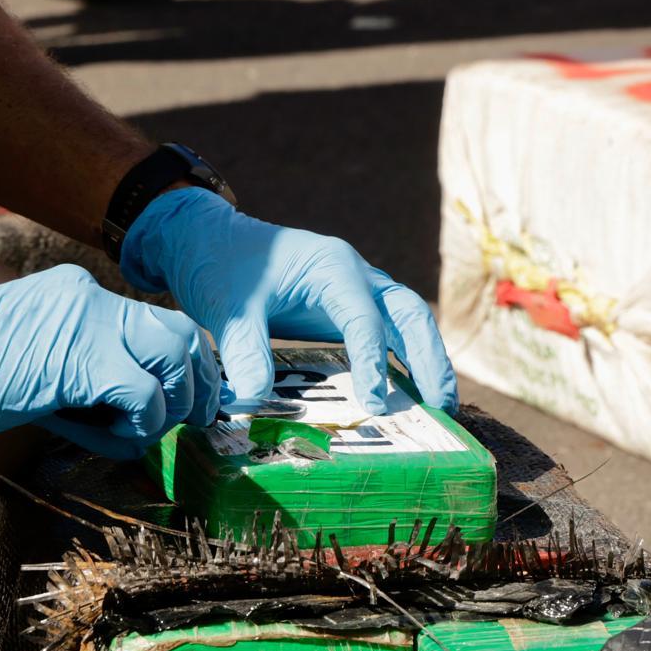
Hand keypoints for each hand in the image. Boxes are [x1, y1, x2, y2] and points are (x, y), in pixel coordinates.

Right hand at [0, 264, 218, 457]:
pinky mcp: (79, 360)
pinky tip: (108, 437)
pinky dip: (138, 425)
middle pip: (185, 334)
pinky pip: (143, 395)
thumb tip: (125, 411)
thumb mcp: (36, 355)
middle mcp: (95, 300)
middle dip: (195, 385)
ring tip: (131, 431)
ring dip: (167, 406)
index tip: (179, 403)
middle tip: (179, 422)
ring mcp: (90, 325)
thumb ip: (83, 369)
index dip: (183, 367)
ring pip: (175, 360)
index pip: (161, 323)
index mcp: (84, 296)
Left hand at [121, 187, 457, 414]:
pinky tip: (407, 400)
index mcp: (331, 267)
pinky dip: (403, 365)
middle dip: (429, 360)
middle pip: (410, 314)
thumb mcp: (227, 310)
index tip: (374, 404)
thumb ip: (244, 354)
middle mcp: (355, 277)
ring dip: (426, 362)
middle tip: (442, 408)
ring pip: (407, 324)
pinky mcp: (346, 312)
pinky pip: (387, 337)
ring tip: (440, 410)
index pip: (365, 319)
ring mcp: (356, 293)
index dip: (373, 362)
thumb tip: (252, 405)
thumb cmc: (221, 266)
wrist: (208, 241)